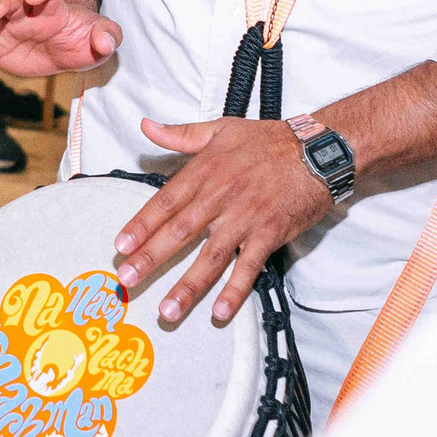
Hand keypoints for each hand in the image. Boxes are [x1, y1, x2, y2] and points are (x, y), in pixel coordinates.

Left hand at [113, 115, 329, 327]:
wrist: (317, 150)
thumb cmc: (267, 140)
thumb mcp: (220, 129)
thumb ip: (180, 134)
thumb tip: (146, 125)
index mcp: (204, 172)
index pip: (164, 203)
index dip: (140, 226)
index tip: (120, 247)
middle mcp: (220, 197)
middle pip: (179, 233)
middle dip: (151, 259)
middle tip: (128, 281)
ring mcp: (245, 218)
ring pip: (210, 257)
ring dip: (187, 286)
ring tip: (167, 310)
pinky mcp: (269, 234)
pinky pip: (249, 267)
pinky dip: (235, 290)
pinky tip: (220, 311)